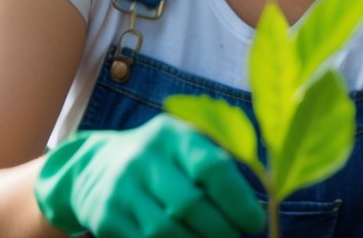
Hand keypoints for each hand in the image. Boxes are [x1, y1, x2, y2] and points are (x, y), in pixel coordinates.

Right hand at [34, 113, 265, 236]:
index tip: (255, 221)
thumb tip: (267, 195)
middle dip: (221, 229)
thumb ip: (221, 162)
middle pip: (190, 204)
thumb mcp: (186, 143)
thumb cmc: (163, 158)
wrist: (95, 166)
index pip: (211, 166)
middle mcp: (142, 157)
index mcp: (171, 134)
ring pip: (166, 230)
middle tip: (235, 236)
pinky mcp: (105, 217)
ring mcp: (120, 188)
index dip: (238, 199)